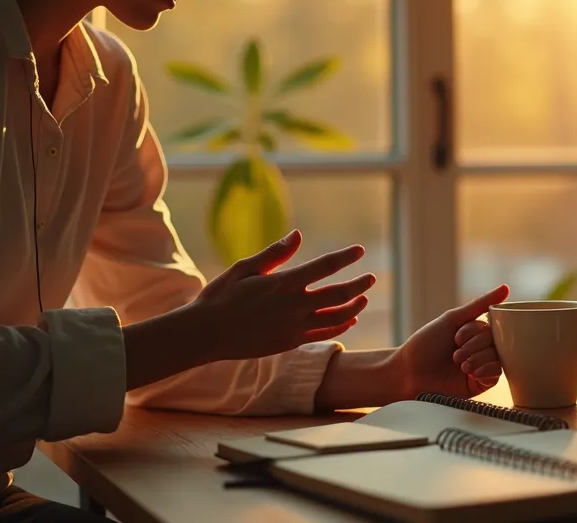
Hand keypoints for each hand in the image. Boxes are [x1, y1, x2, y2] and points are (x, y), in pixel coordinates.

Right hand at [192, 230, 374, 361]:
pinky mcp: (290, 342)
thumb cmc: (221, 296)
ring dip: (353, 307)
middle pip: (338, 295)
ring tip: (363, 298)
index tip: (359, 250)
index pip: (324, 267)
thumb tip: (297, 235)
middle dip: (358, 285)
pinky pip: (323, 334)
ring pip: (336, 318)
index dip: (345, 258)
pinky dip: (340, 327)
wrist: (205, 334)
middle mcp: (294, 306)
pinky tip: (348, 320)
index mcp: (283, 284)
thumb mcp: (244, 268)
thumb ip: (274, 254)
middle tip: (370, 278)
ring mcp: (294, 327)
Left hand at [392, 286, 509, 399]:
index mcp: (473, 333)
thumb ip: (479, 305)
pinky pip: (496, 375)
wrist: (408, 373)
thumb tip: (506, 288)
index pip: (491, 327)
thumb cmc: (425, 345)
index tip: (456, 337)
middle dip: (474, 347)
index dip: (475, 332)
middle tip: (455, 354)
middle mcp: (478, 349)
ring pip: (497, 358)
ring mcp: (480, 367)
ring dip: (477, 359)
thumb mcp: (452, 319)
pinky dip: (485, 371)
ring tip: (459, 364)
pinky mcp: (479, 385)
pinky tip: (470, 373)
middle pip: (495, 342)